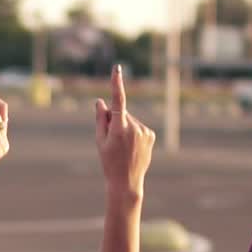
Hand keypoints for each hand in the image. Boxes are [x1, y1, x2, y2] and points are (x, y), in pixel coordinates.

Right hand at [94, 65, 154, 197]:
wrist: (126, 181)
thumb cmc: (109, 162)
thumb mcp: (100, 141)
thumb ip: (101, 119)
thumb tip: (101, 101)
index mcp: (119, 129)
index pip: (117, 101)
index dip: (116, 84)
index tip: (117, 70)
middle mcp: (134, 127)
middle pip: (121, 113)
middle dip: (114, 120)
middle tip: (111, 141)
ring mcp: (144, 131)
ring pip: (130, 120)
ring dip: (124, 128)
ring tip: (123, 147)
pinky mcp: (151, 135)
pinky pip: (138, 127)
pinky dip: (133, 133)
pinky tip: (131, 147)